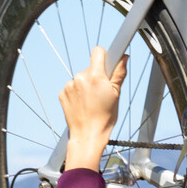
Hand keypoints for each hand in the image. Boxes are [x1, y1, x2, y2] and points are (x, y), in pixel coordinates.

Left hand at [61, 46, 126, 172]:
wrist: (87, 135)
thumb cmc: (105, 117)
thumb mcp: (116, 94)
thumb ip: (119, 73)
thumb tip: (123, 57)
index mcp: (95, 76)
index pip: (98, 52)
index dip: (104, 57)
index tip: (107, 65)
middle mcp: (80, 77)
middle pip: (90, 68)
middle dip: (96, 76)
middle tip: (102, 92)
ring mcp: (69, 86)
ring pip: (81, 78)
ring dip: (86, 86)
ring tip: (92, 102)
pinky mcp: (62, 93)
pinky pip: (72, 88)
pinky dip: (77, 94)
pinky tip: (83, 105)